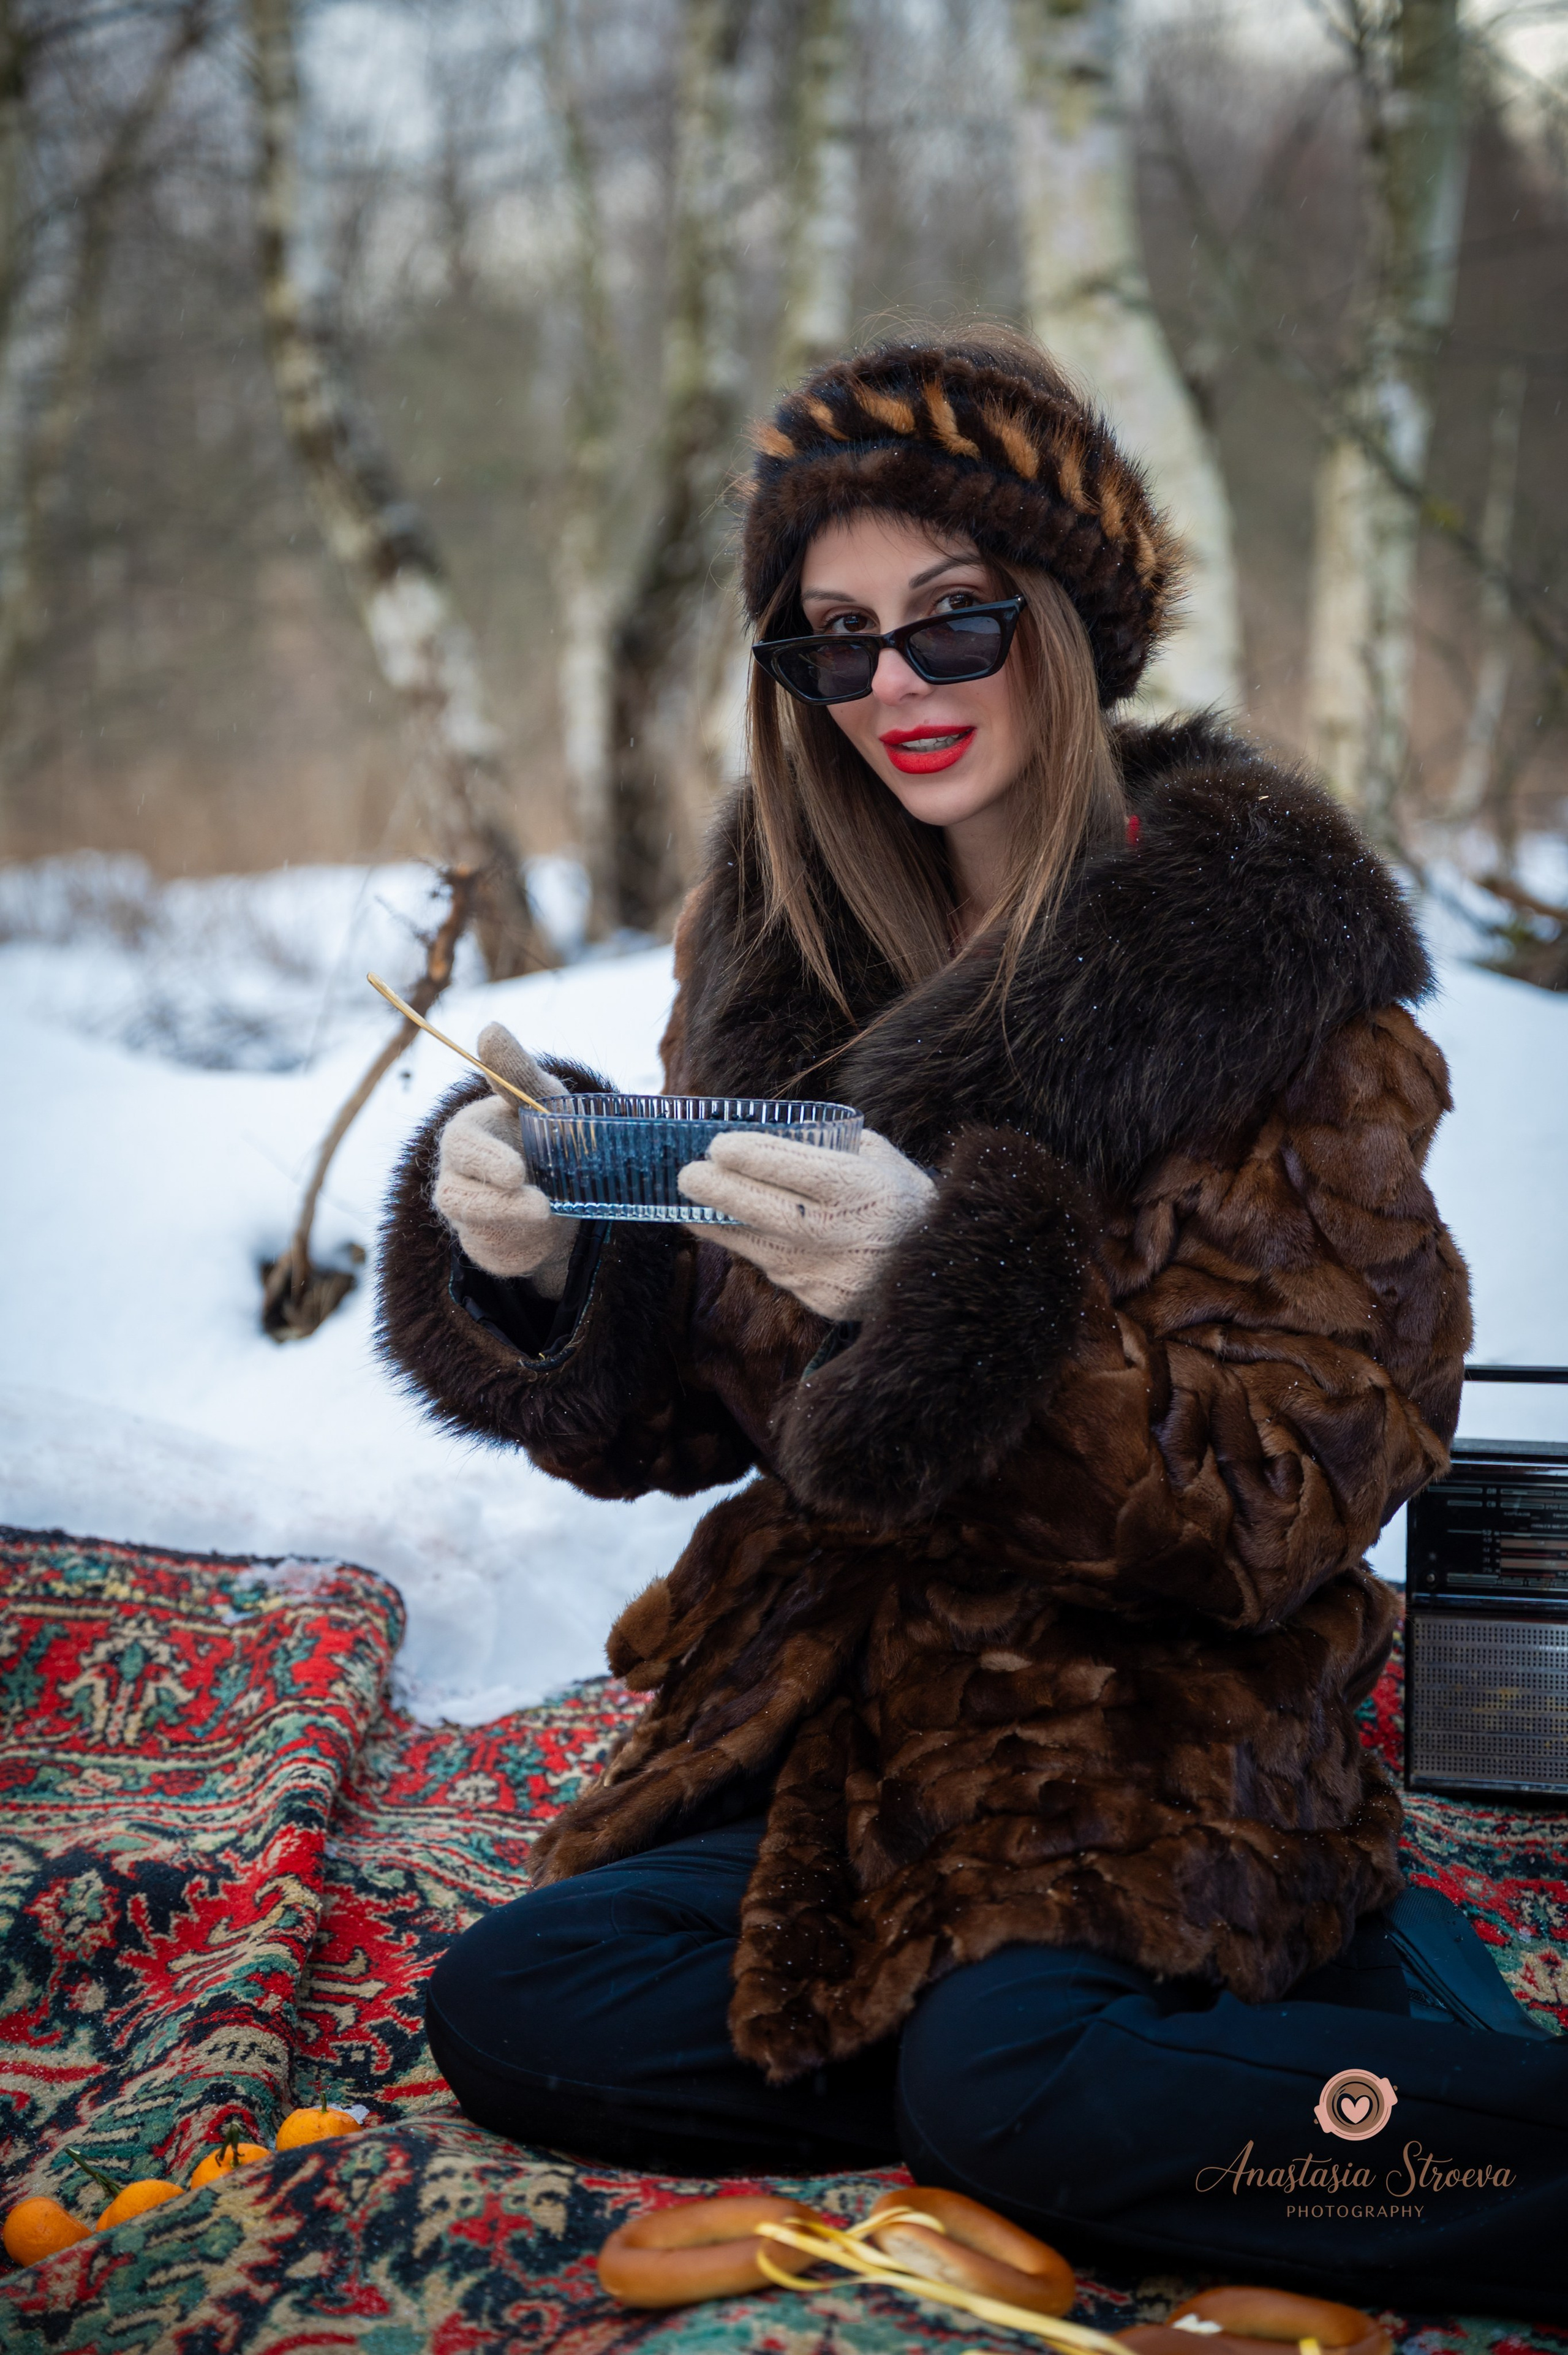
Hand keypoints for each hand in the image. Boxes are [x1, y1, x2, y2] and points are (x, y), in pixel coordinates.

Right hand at [433, 1024, 575, 1297]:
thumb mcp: (542, 1099)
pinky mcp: (486, 1246)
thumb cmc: (547, 1130)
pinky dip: (525, 1247)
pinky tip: (547, 1234)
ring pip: (475, 1227)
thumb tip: (489, 1028)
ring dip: (512, 1224)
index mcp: (468, 1135)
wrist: (570, 1186)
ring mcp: (469, 1216)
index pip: (462, 1146)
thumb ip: (515, 1072)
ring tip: (548, 1213)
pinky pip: (499, 1254)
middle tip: (540, 1202)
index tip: (517, 1172)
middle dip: (496, 1202)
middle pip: (457, 1196)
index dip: (486, 1161)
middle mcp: (457, 1176)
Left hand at [676, 1128, 934, 1320]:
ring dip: (720, 1223)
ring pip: (760, 1245)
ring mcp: (831, 1273)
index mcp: (864, 1190)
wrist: (939, 1267)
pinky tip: (738, 1229)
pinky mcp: (821, 1300)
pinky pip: (776, 1268)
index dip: (751, 1156)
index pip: (797, 1170)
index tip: (717, 1145)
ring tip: (693, 1203)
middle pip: (768, 1211)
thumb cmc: (900, 1196)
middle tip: (687, 1174)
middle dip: (720, 1191)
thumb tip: (763, 1134)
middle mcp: (846, 1234)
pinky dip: (756, 1246)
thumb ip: (829, 1146)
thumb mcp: (878, 1158)